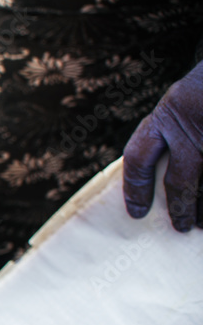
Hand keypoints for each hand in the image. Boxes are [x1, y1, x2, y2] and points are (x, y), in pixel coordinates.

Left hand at [123, 61, 202, 230]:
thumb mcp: (185, 98)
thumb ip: (172, 130)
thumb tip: (165, 176)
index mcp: (168, 115)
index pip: (138, 157)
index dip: (134, 189)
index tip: (135, 213)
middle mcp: (190, 127)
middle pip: (179, 181)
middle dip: (179, 208)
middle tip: (180, 226)